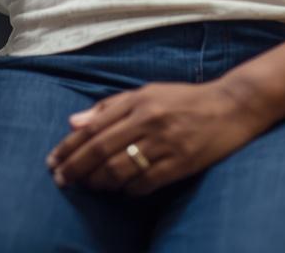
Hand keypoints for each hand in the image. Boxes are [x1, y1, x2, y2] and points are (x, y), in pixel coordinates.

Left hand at [46, 79, 267, 195]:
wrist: (232, 106)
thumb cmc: (184, 99)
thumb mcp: (146, 93)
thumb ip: (109, 107)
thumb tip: (73, 122)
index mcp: (137, 101)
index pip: (92, 127)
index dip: (69, 147)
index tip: (52, 162)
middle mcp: (149, 120)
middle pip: (101, 149)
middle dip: (76, 168)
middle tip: (60, 180)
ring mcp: (166, 143)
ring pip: (120, 169)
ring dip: (99, 182)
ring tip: (87, 187)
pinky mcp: (183, 162)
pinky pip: (147, 182)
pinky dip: (129, 190)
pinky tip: (120, 191)